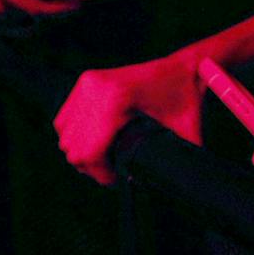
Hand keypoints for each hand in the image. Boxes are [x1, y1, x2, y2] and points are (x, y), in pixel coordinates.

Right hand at [54, 56, 201, 185]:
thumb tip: (177, 187)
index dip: (100, 173)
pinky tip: (95, 142)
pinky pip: (65, 119)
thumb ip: (182, 159)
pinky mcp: (86, 81)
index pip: (90, 151)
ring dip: (82, 152)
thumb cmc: (188, 98)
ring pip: (66, 135)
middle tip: (111, 173)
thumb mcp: (186, 130)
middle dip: (91, 166)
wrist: (185, 67)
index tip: (115, 180)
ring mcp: (89, 83)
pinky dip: (75, 136)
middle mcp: (97, 89)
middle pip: (73, 147)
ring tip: (104, 159)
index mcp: (117, 99)